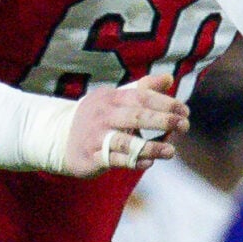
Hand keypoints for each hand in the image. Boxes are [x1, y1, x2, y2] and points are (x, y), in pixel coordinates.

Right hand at [63, 69, 185, 175]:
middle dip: (164, 121)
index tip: (185, 111)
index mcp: (110, 98)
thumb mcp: (114, 99)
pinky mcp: (91, 157)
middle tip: (185, 125)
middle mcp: (102, 116)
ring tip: (170, 151)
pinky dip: (135, 162)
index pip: (142, 96)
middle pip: (137, 116)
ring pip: (126, 142)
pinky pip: (116, 161)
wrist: (57, 137)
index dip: (166, 103)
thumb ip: (142, 89)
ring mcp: (95, 137)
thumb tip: (168, 78)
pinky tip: (149, 162)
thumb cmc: (98, 118)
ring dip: (152, 148)